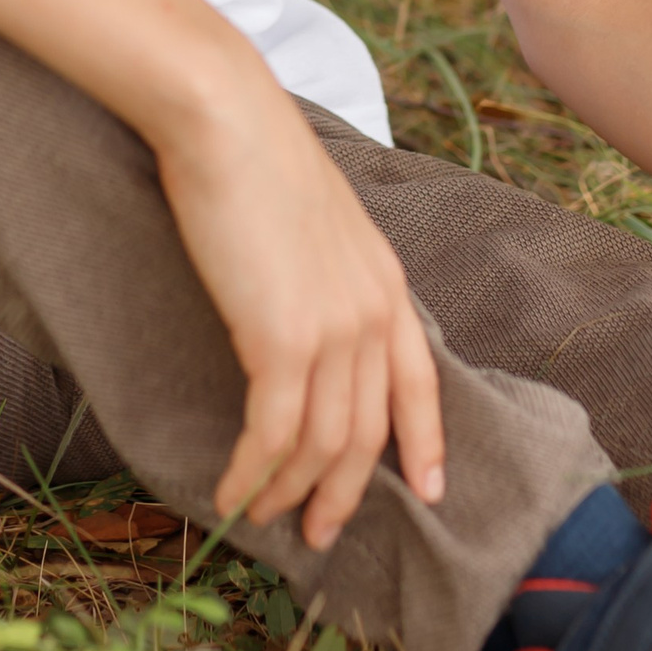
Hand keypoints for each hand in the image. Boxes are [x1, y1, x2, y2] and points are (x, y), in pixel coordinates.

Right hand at [155, 85, 445, 550]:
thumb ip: (324, 263)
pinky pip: (272, 432)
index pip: (420, 379)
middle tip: (319, 533)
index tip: (426, 490)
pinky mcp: (281, 340)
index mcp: (385, 279)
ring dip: (292, 490)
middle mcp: (371, 311)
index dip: (425, 440)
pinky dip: (252, 473)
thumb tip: (301, 292)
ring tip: (263, 518)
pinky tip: (228, 494)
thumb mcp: (314, 213)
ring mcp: (333, 328)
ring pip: (322, 442)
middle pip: (367, 429)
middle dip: (346, 490)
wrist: (224, 117)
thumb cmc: (253, 151)